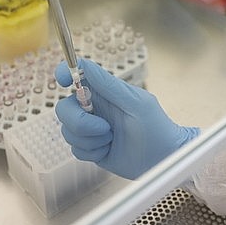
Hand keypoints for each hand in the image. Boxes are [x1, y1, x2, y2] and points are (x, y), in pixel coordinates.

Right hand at [55, 59, 199, 179]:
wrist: (162, 158)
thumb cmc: (156, 127)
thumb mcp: (135, 102)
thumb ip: (109, 85)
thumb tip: (85, 66)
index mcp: (103, 91)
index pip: (76, 75)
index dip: (64, 73)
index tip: (63, 79)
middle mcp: (93, 108)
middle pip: (64, 109)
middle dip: (80, 122)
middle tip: (104, 128)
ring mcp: (90, 128)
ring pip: (68, 131)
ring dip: (90, 140)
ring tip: (112, 138)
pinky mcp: (90, 148)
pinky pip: (75, 149)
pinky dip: (92, 152)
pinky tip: (108, 149)